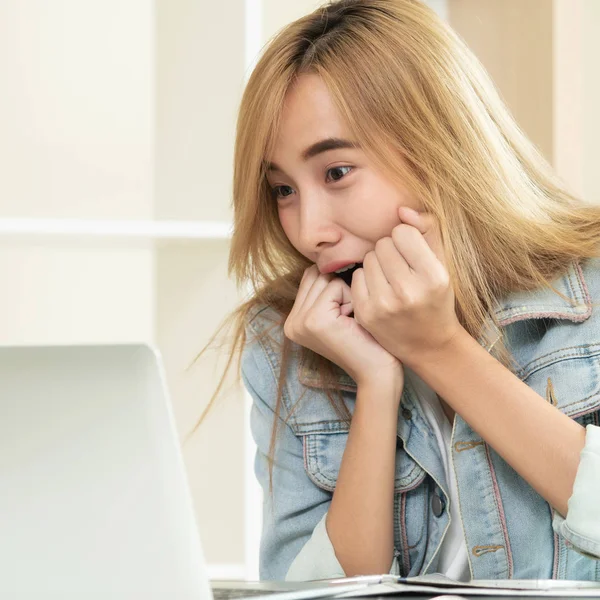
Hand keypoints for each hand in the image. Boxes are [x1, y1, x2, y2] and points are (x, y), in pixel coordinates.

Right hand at [284, 265, 403, 388]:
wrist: (379, 374)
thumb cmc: (368, 341)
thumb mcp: (341, 313)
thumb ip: (327, 290)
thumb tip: (331, 256)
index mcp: (294, 320)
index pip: (312, 277)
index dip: (337, 287)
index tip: (348, 317)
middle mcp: (291, 322)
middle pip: (317, 274)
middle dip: (341, 290)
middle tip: (351, 320)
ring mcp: (299, 322)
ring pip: (326, 278)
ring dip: (348, 294)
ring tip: (352, 322)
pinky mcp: (313, 320)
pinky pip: (335, 286)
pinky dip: (352, 299)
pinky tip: (354, 324)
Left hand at [351, 206, 463, 366]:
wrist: (429, 344)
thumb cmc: (435, 297)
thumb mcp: (442, 264)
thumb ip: (428, 230)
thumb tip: (401, 210)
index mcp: (433, 277)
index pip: (403, 232)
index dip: (406, 239)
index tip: (412, 254)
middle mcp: (408, 292)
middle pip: (382, 244)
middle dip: (391, 251)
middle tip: (401, 269)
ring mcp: (384, 304)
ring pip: (368, 258)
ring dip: (377, 264)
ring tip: (390, 280)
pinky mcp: (366, 313)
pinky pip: (357, 276)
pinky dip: (367, 280)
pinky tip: (379, 292)